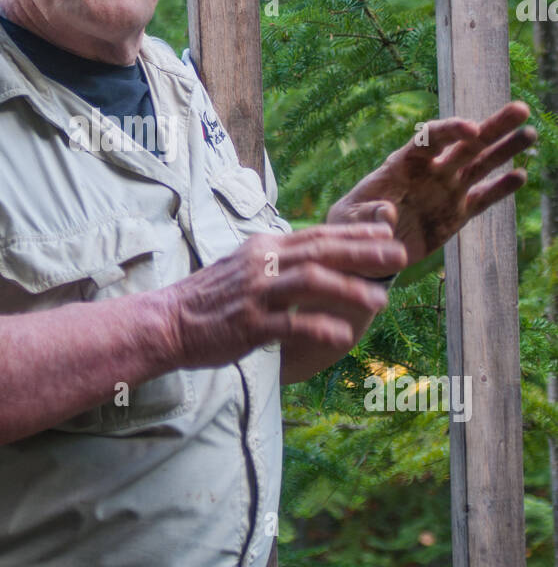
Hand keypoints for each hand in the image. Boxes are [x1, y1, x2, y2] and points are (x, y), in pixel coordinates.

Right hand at [164, 223, 407, 369]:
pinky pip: (289, 324)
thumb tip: (313, 258)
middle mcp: (262, 264)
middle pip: (321, 250)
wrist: (168, 322)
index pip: (316, 234)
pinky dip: (318, 327)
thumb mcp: (244, 267)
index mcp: (264, 248)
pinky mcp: (249, 324)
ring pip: (310, 281)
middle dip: (363, 252)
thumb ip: (278, 261)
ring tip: (380, 300)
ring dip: (349, 289)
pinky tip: (342, 335)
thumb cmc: (209, 299)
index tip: (386, 231)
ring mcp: (256, 293)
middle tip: (398, 255)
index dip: (353, 232)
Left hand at [325, 102, 536, 268]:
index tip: (472, 129)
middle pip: (465, 144)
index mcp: (403, 164)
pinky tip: (520, 175)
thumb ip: (369, 214)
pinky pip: (482, 199)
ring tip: (530, 133)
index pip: (431, 138)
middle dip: (492, 127)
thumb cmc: (351, 224)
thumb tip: (388, 214)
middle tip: (520, 109)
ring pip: (480, 166)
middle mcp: (430, 171)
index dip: (451, 130)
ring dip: (504, 150)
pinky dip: (500, 189)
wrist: (363, 247)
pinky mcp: (456, 213)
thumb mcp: (350, 219)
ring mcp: (446, 191)